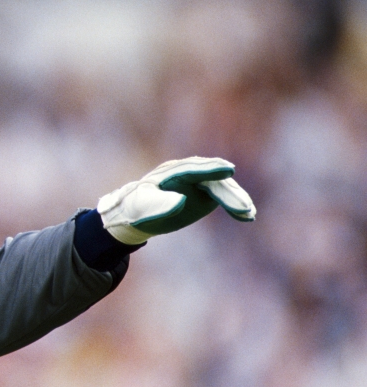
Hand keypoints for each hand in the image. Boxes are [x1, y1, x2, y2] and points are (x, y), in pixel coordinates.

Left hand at [96, 156, 255, 244]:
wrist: (139, 213)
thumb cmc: (138, 207)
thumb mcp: (143, 207)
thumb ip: (159, 204)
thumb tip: (181, 201)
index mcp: (172, 172)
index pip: (193, 169)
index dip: (211, 170)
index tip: (229, 171)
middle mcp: (190, 173)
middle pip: (212, 180)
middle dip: (228, 193)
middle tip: (243, 207)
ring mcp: (200, 182)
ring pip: (222, 188)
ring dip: (236, 199)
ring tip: (248, 214)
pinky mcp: (206, 193)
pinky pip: (224, 197)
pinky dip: (235, 205)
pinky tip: (247, 216)